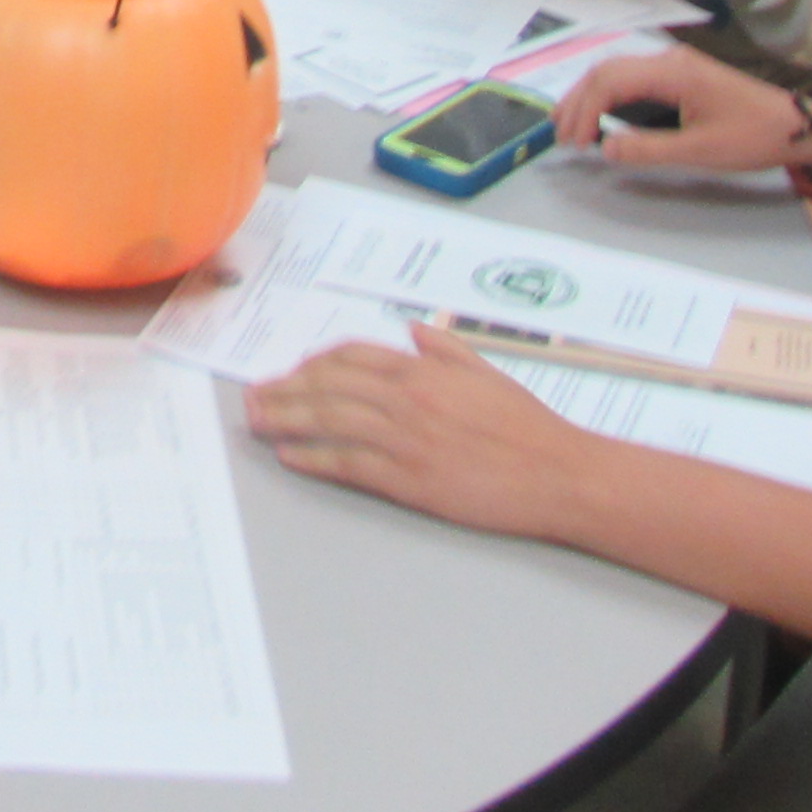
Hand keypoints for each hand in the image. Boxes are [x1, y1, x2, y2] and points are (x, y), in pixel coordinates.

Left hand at [245, 322, 601, 536]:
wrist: (558, 474)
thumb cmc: (528, 425)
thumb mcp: (488, 371)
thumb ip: (446, 349)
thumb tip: (415, 332)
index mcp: (425, 369)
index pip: (352, 356)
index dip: (316, 363)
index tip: (295, 372)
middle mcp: (408, 398)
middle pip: (328, 386)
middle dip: (285, 390)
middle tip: (253, 396)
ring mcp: (405, 439)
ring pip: (329, 421)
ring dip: (286, 420)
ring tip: (257, 421)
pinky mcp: (409, 480)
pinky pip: (348, 464)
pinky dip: (313, 458)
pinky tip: (290, 456)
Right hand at [552, 40, 808, 171]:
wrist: (795, 125)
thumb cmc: (752, 136)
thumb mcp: (701, 150)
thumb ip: (649, 149)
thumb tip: (605, 149)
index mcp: (672, 71)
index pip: (610, 81)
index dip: (584, 110)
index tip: (573, 143)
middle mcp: (667, 59)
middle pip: (605, 69)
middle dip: (577, 101)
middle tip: (559, 136)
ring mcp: (673, 65)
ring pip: (615, 71)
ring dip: (588, 96)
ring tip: (568, 125)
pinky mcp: (678, 75)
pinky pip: (631, 78)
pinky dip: (607, 95)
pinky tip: (599, 114)